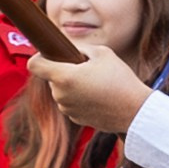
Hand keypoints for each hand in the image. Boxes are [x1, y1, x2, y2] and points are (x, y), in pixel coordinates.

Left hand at [26, 43, 145, 135]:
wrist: (134, 111)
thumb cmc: (120, 79)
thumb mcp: (102, 53)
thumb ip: (80, 48)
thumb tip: (68, 49)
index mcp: (64, 77)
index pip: (34, 65)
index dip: (39, 57)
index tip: (49, 54)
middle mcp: (60, 95)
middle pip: (52, 77)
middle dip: (65, 71)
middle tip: (87, 69)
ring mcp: (67, 109)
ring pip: (62, 90)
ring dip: (73, 85)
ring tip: (96, 83)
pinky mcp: (75, 119)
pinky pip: (71, 103)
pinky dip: (79, 98)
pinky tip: (98, 97)